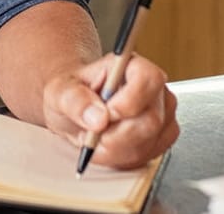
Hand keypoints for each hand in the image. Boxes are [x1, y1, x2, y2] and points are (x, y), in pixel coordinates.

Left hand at [42, 53, 178, 169]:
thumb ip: (75, 100)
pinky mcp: (162, 136)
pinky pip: (149, 155)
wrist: (76, 108)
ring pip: (150, 142)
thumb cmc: (72, 93)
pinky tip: (108, 146)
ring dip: (116, 149)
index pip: (149, 79)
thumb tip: (98, 118)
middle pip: (151, 119)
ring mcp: (163, 113)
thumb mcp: (60, 91)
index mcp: (132, 65)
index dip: (129, 102)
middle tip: (92, 133)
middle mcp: (153, 88)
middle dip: (117, 135)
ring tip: (96, 138)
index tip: (107, 114)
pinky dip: (123, 158)